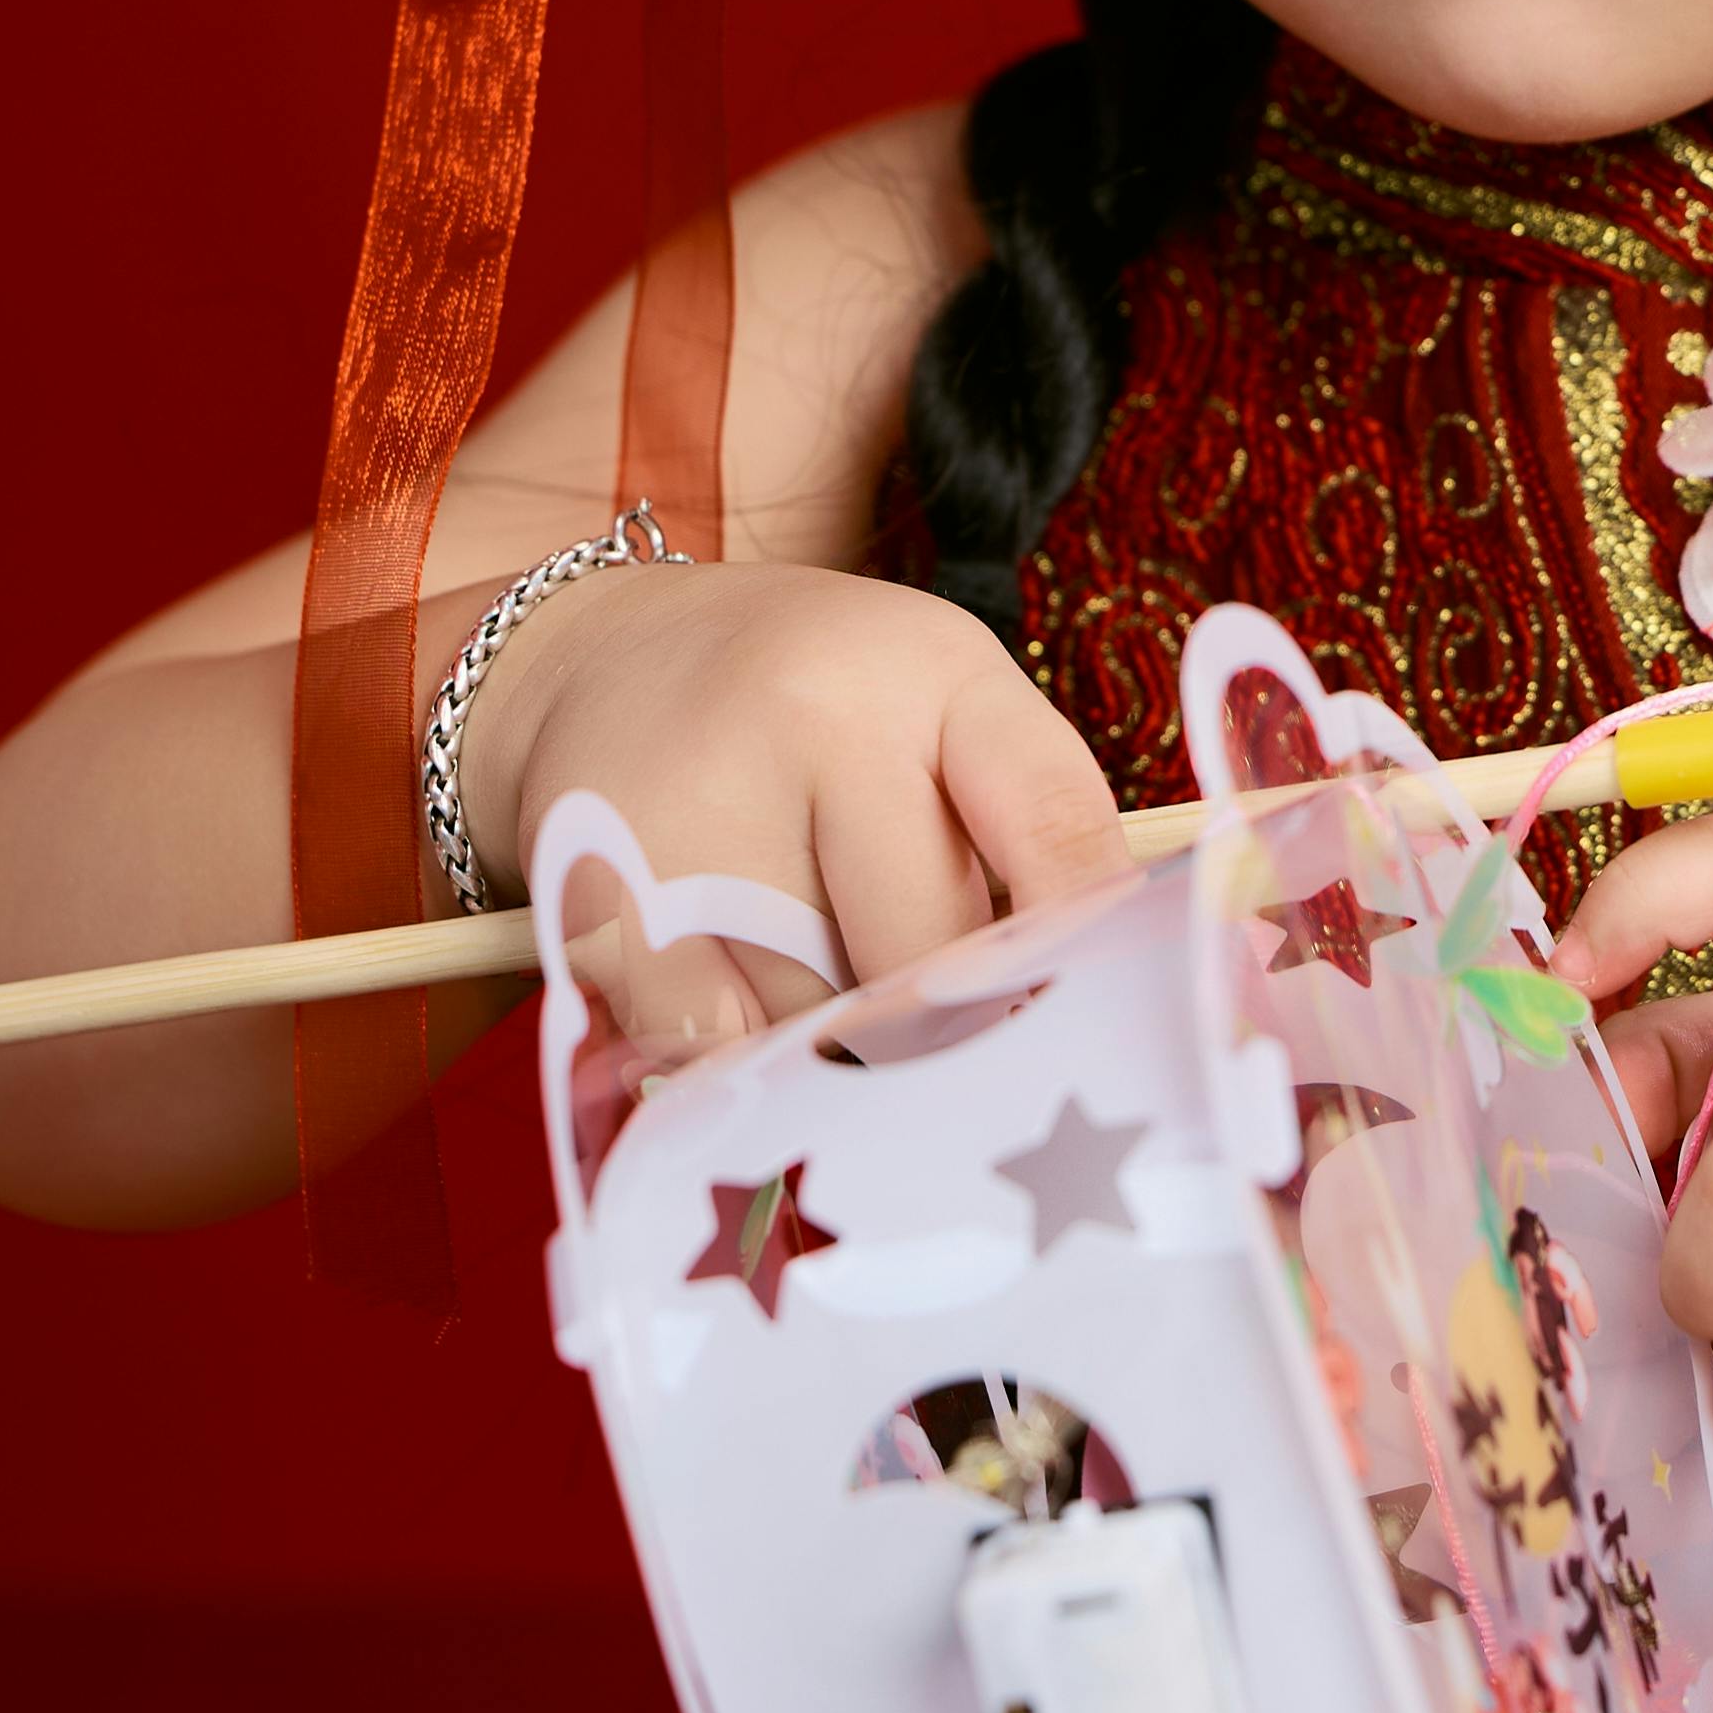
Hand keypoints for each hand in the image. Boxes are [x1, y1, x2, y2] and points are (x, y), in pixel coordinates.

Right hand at [461, 558, 1127, 1057]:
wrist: (600, 658)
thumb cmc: (813, 708)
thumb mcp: (938, 706)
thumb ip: (1023, 833)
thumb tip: (1088, 1015)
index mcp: (930, 671)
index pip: (1054, 818)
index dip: (1097, 941)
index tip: (1112, 1024)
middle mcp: (812, 720)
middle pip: (928, 954)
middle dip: (951, 1012)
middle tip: (945, 1015)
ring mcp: (698, 808)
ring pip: (819, 1019)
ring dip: (836, 1033)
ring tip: (805, 950)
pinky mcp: (599, 896)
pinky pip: (712, 1048)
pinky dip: (736, 1053)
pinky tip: (730, 982)